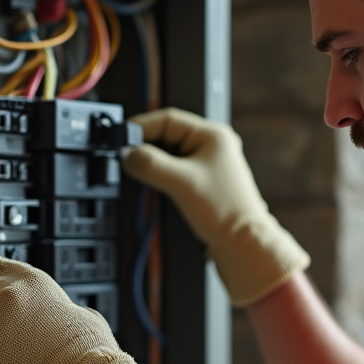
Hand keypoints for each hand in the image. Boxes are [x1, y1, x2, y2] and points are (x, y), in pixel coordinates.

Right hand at [124, 108, 309, 306]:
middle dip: (144, 146)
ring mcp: (207, 165)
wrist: (242, 244)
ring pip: (168, 155)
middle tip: (124, 157)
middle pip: (167, 136)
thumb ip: (149, 164)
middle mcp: (212, 146)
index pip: (168, 119)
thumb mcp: (181, 183)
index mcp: (213, 136)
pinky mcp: (202, 183)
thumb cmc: (225, 212)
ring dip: (152, 162)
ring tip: (137, 172)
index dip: (141, 126)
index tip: (121, 136)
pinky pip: (174, 171)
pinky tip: (151, 184)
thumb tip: (126, 154)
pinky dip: (160, 175)